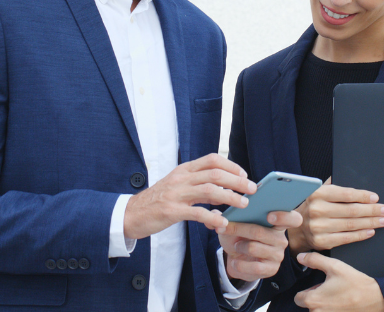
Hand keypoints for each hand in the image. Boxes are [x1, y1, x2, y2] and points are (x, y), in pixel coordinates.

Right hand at [123, 154, 255, 239]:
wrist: (131, 214)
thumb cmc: (158, 201)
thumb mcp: (178, 186)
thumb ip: (200, 186)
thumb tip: (224, 191)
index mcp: (184, 170)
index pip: (212, 159)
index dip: (231, 165)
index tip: (243, 175)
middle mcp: (181, 178)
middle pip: (215, 173)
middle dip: (237, 181)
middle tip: (251, 189)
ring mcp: (176, 194)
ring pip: (210, 190)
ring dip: (230, 197)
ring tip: (243, 204)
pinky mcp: (171, 211)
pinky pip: (197, 213)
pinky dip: (212, 217)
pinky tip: (222, 223)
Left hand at [218, 210, 302, 281]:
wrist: (236, 259)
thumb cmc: (238, 236)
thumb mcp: (233, 223)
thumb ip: (226, 214)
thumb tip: (215, 213)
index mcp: (277, 222)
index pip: (293, 219)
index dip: (283, 216)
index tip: (269, 216)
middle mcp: (281, 238)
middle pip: (260, 232)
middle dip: (239, 229)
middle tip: (225, 228)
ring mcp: (278, 255)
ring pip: (254, 247)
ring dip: (239, 246)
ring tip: (235, 246)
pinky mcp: (271, 269)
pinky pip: (255, 266)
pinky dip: (240, 263)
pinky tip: (235, 261)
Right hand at [288, 178, 383, 255]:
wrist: (295, 228)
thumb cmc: (312, 206)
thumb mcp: (318, 191)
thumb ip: (332, 184)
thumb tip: (351, 174)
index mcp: (317, 194)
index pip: (345, 194)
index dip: (362, 196)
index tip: (375, 198)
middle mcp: (317, 210)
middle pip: (351, 211)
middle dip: (372, 210)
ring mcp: (319, 227)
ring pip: (351, 225)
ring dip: (371, 222)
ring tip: (383, 220)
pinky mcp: (322, 241)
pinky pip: (347, 238)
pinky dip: (361, 235)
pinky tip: (371, 231)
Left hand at [294, 252, 383, 311]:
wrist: (375, 299)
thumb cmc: (355, 284)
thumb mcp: (334, 266)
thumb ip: (314, 260)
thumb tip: (300, 257)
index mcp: (313, 300)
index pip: (298, 298)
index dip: (306, 291)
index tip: (317, 287)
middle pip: (308, 306)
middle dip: (315, 299)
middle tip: (329, 291)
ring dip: (324, 306)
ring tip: (336, 297)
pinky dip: (332, 310)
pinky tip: (341, 304)